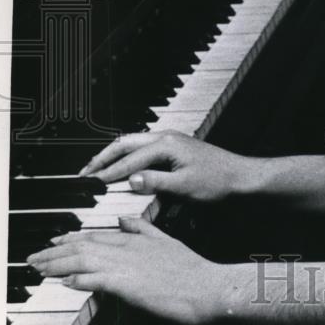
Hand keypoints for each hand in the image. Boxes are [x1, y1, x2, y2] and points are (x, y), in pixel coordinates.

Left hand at [27, 217, 224, 324]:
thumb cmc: (190, 270)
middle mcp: (127, 248)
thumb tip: (123, 220)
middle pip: (82, 246)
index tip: (53, 243)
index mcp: (135, 238)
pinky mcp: (127, 284)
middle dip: (54, 252)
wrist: (206, 287)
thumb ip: (143, 229)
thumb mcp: (166, 240)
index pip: (95, 235)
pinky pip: (95, 279)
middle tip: (33, 258)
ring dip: (57, 264)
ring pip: (82, 259)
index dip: (70, 239)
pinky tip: (64, 282)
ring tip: (39, 269)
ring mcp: (126, 265)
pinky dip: (77, 279)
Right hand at [79, 130, 256, 201]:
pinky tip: (121, 167)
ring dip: (113, 155)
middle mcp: (166, 137)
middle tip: (85, 173)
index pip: (130, 159)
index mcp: (167, 144)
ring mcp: (170, 140)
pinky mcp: (173, 147)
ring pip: (132, 142)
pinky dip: (126, 156)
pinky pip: (142, 147)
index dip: (109, 173)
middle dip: (103, 157)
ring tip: (96, 170)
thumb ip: (156, 183)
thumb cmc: (218, 181)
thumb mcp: (185, 187)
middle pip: (124, 142)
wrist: (240, 177)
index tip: (91, 184)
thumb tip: (131, 180)